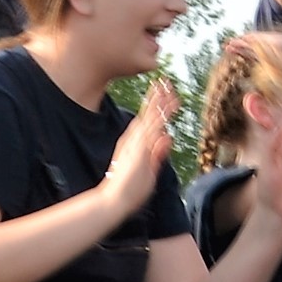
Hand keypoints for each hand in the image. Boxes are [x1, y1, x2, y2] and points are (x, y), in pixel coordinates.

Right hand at [101, 83, 174, 215]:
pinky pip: (151, 130)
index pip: (148, 120)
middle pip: (148, 113)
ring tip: (168, 86)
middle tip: (165, 80)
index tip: (165, 92)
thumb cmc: (129, 189)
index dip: (157, 105)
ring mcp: (136, 144)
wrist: (113, 200)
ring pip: (150, 117)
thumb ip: (159, 153)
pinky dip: (159, 118)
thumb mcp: (150, 169)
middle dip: (157, 96)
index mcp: (135, 143)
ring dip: (160, 102)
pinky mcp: (139, 150)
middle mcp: (134, 140)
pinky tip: (167, 107)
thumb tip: (168, 137)